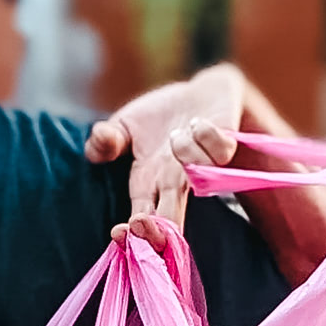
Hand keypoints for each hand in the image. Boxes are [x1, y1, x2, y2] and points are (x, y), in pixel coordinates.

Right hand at [86, 63, 251, 234]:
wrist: (200, 93)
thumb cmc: (158, 117)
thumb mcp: (123, 125)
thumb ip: (106, 139)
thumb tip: (99, 141)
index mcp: (147, 183)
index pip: (141, 220)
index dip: (134, 233)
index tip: (121, 231)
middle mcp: (174, 183)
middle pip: (172, 221)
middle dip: (161, 230)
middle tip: (143, 222)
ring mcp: (202, 168)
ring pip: (195, 177)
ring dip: (182, 153)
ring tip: (175, 133)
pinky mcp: (225, 147)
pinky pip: (218, 151)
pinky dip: (204, 135)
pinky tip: (196, 123)